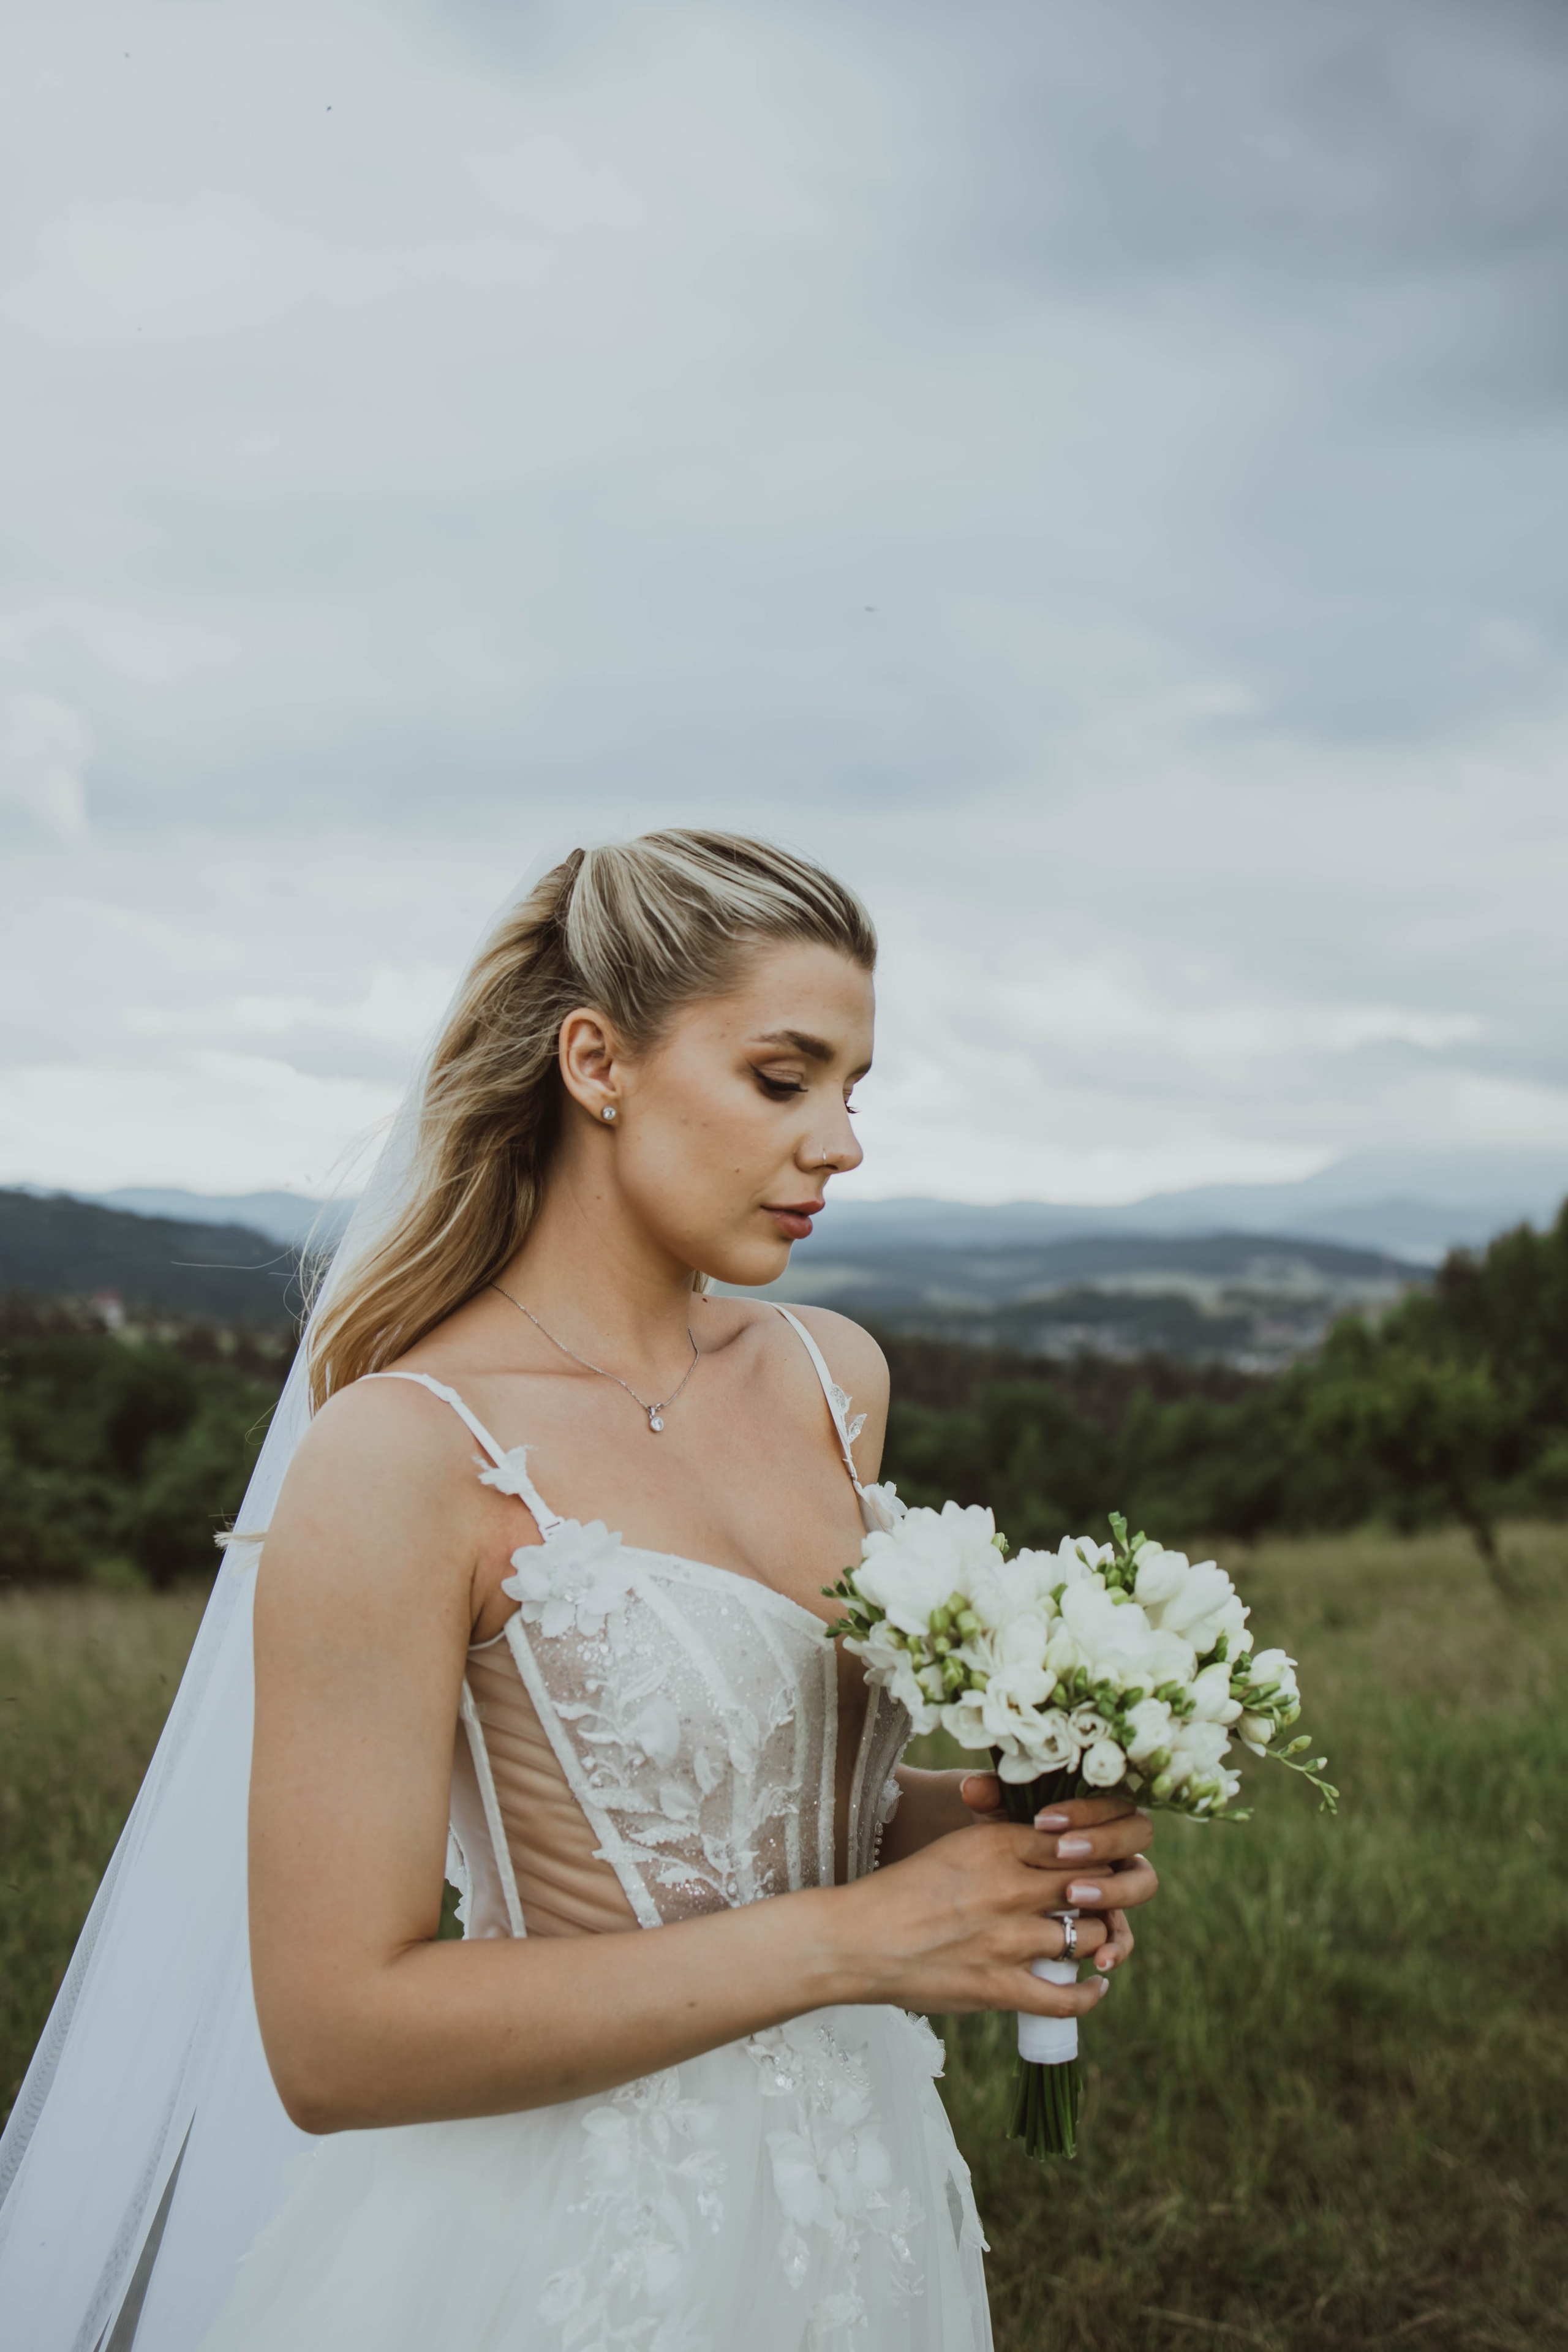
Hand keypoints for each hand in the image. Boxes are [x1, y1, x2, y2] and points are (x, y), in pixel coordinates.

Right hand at [837, 1798, 1154, 2020]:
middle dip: (1102, 1895)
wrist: (858, 1939)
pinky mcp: (1000, 1986)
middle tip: (1099, 1903)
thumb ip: (1007, 1846)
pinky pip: (1068, 1997)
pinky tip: (1096, 1985)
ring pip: (1089, 1937)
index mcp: (999, 1844)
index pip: (1077, 1843)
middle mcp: (1012, 1887)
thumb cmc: (904, 1890)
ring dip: (1095, 1940)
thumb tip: (1055, 1849)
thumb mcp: (957, 1848)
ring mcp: (1009, 1939)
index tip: (1091, 1867)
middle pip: (1092, 1885)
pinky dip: (1090, 1993)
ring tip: (1090, 1941)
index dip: (1092, 1857)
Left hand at [959, 1774, 1154, 1975]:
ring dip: (1114, 1889)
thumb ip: (990, 1799)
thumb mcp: (994, 1820)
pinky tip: (1098, 1958)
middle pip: (1137, 1833)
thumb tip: (972, 1786)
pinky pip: (1124, 1934)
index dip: (1083, 1809)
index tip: (1043, 1819)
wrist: (988, 1883)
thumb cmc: (999, 1843)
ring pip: (1140, 1882)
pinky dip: (1117, 1945)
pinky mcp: (1107, 1923)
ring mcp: (1116, 1884)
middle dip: (1102, 1841)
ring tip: (1075, 1896)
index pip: (1108, 1799)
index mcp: (1095, 1811)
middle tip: (1065, 1851)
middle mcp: (1114, 1844)